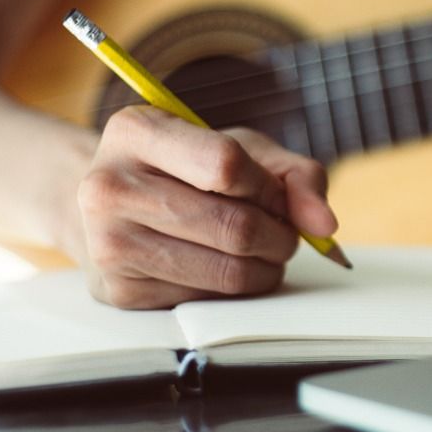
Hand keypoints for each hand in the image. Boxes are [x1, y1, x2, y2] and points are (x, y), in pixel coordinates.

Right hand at [77, 106, 336, 308]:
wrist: (112, 208)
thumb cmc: (186, 170)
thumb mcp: (241, 150)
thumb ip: (295, 175)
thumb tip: (324, 225)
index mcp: (135, 130)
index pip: (226, 165)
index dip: (268, 187)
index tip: (275, 195)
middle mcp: (107, 186)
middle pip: (234, 226)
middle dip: (279, 236)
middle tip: (282, 234)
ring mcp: (107, 243)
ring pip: (227, 272)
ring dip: (265, 268)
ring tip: (262, 251)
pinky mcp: (118, 291)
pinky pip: (208, 301)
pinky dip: (235, 290)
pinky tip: (224, 267)